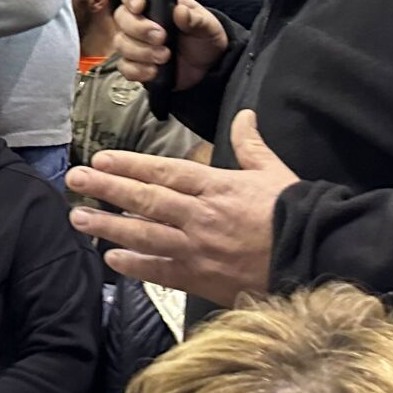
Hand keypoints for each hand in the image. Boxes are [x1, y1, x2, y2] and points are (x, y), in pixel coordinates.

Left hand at [68, 109, 296, 304]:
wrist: (318, 258)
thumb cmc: (295, 212)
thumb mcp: (273, 171)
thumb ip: (251, 143)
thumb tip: (244, 114)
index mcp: (217, 186)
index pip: (164, 171)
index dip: (130, 164)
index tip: (101, 158)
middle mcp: (200, 216)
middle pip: (145, 199)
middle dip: (107, 188)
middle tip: (74, 179)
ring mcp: (198, 248)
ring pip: (144, 235)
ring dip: (107, 226)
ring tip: (78, 218)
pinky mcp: (202, 278)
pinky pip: (161, 271)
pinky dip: (135, 265)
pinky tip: (111, 258)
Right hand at [111, 0, 227, 92]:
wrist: (207, 66)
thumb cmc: (204, 39)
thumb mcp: (207, 26)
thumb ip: (195, 19)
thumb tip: (180, 11)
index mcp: (156, 3)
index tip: (139, 7)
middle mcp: (141, 20)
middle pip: (122, 17)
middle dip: (139, 28)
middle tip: (161, 37)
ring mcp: (135, 43)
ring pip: (121, 43)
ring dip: (142, 51)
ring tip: (165, 56)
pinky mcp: (135, 64)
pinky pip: (125, 67)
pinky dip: (139, 70)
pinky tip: (155, 71)